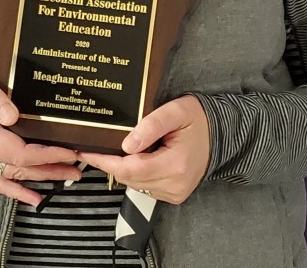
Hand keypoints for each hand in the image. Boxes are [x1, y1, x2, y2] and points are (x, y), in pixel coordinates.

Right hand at [0, 54, 81, 205]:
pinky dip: (16, 191)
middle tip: (77, 169)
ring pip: (11, 176)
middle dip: (50, 169)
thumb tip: (12, 116)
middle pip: (19, 167)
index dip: (46, 155)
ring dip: (39, 179)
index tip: (69, 151)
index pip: (18, 152)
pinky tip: (34, 198)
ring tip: (66, 178)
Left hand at [79, 95, 209, 203]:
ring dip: (121, 168)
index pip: (131, 168)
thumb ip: (151, 125)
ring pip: (135, 185)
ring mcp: (175, 193)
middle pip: (130, 178)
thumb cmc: (198, 118)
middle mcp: (175, 184)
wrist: (221, 134)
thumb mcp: (175, 111)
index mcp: (176, 164)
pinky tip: (132, 157)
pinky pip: (145, 186)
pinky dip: (134, 173)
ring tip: (109, 148)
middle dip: (109, 163)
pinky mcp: (174, 195)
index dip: (105, 161)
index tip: (86, 151)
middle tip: (92, 146)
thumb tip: (126, 145)